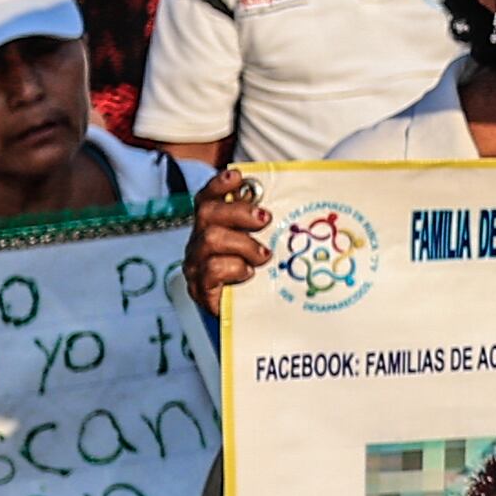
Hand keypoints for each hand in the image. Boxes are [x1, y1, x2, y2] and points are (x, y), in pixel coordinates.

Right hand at [185, 170, 269, 306]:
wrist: (253, 318)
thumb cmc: (262, 276)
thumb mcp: (266, 244)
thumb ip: (269, 224)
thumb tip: (299, 195)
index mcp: (213, 227)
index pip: (207, 198)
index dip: (219, 185)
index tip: (238, 177)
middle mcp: (200, 242)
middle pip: (207, 213)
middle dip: (238, 212)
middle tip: (265, 219)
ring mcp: (196, 265)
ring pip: (210, 239)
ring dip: (243, 244)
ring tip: (263, 256)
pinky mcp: (200, 289)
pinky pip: (212, 269)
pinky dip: (235, 268)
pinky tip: (249, 274)